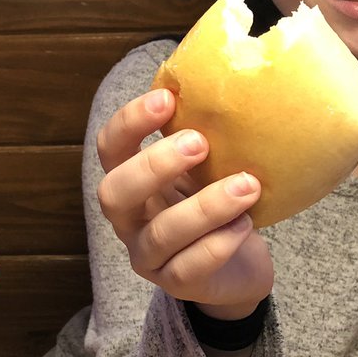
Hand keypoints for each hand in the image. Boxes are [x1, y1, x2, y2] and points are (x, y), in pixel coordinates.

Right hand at [96, 88, 273, 315]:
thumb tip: (230, 70)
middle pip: (114, 193)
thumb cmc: (217, 203)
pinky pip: (189, 267)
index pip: (110, 148)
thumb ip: (204, 133)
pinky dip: (218, 243)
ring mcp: (148, 256)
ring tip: (248, 185)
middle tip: (200, 142)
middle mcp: (129, 218)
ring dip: (205, 206)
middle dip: (154, 165)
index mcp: (131, 180)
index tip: (167, 98)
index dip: (129, 123)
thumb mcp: (205, 167)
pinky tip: (246, 224)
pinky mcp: (176, 285)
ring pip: (161, 234)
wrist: (238, 267)